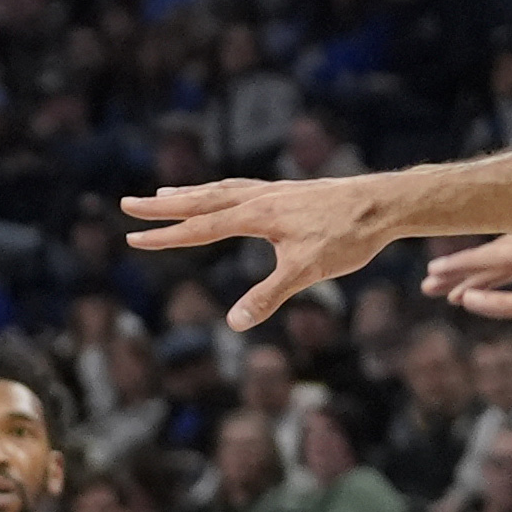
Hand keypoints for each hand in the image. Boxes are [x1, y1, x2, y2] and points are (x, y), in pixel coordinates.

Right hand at [123, 170, 397, 328]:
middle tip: (128, 204)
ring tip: (165, 196)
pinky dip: (221, 190)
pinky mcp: (288, 192)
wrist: (383, 204)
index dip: (165, 236)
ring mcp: (273, 191)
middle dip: (163, 206)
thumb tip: (234, 324)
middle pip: (201, 200)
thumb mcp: (307, 271)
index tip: (133, 237)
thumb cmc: (347, 236)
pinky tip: (225, 195)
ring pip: (220, 189)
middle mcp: (259, 197)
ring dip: (189, 195)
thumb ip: (268, 297)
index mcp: (256, 216)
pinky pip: (242, 187)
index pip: (200, 227)